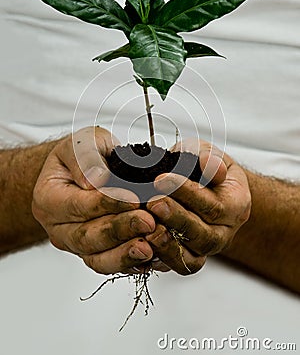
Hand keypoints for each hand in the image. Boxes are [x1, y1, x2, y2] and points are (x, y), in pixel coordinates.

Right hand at [32, 126, 164, 274]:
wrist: (84, 170)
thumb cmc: (83, 155)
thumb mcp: (83, 142)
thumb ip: (86, 158)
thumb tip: (96, 181)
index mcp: (48, 198)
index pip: (78, 205)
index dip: (107, 203)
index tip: (132, 199)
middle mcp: (58, 227)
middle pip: (87, 237)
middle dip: (121, 230)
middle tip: (149, 222)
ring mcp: (75, 245)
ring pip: (98, 258)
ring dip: (126, 254)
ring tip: (150, 247)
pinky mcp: (94, 254)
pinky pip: (111, 265)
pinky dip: (132, 263)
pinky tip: (152, 257)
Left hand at [144, 139, 250, 274]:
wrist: (205, 190)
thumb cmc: (203, 170)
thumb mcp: (206, 153)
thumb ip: (207, 157)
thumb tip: (211, 166)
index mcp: (236, 204)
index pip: (213, 204)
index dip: (186, 192)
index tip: (161, 179)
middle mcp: (225, 231)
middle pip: (203, 234)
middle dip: (175, 218)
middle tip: (152, 202)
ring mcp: (208, 249)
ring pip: (192, 256)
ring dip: (167, 243)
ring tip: (146, 226)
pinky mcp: (191, 258)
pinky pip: (178, 266)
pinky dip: (160, 258)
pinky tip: (143, 244)